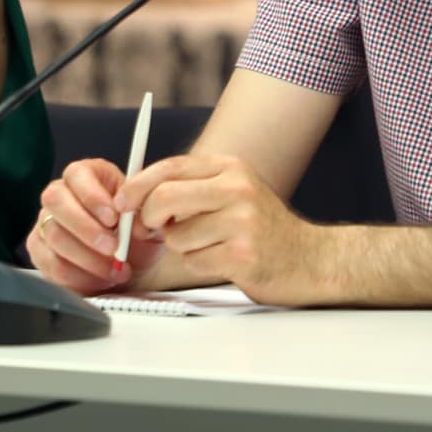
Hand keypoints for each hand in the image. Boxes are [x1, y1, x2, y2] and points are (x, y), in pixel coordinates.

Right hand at [28, 158, 166, 294]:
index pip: (78, 174)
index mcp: (89, 174)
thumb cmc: (138, 235)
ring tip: (114, 268)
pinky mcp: (39, 251)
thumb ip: (142, 214)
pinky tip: (98, 279)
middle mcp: (62, 194)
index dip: (93, 195)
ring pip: (54, 235)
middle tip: (113, 248)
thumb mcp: (147, 221)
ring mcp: (46, 222)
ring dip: (87, 257)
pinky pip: (50, 264)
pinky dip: (77, 276)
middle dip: (87, 228)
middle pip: (56, 200)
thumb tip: (133, 219)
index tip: (114, 218)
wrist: (134, 265)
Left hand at [126, 152, 327, 305]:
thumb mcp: (233, 193)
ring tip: (211, 245)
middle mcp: (237, 188)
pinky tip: (223, 260)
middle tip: (155, 231)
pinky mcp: (242, 254)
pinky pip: (193, 261)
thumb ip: (191, 189)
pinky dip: (199, 265)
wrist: (309, 258)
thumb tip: (136, 199)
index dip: (138, 185)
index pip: (171, 167)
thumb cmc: (262, 229)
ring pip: (176, 236)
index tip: (121, 203)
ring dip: (182, 248)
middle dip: (150, 219)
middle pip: (164, 197)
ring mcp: (241, 221)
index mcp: (231, 168)